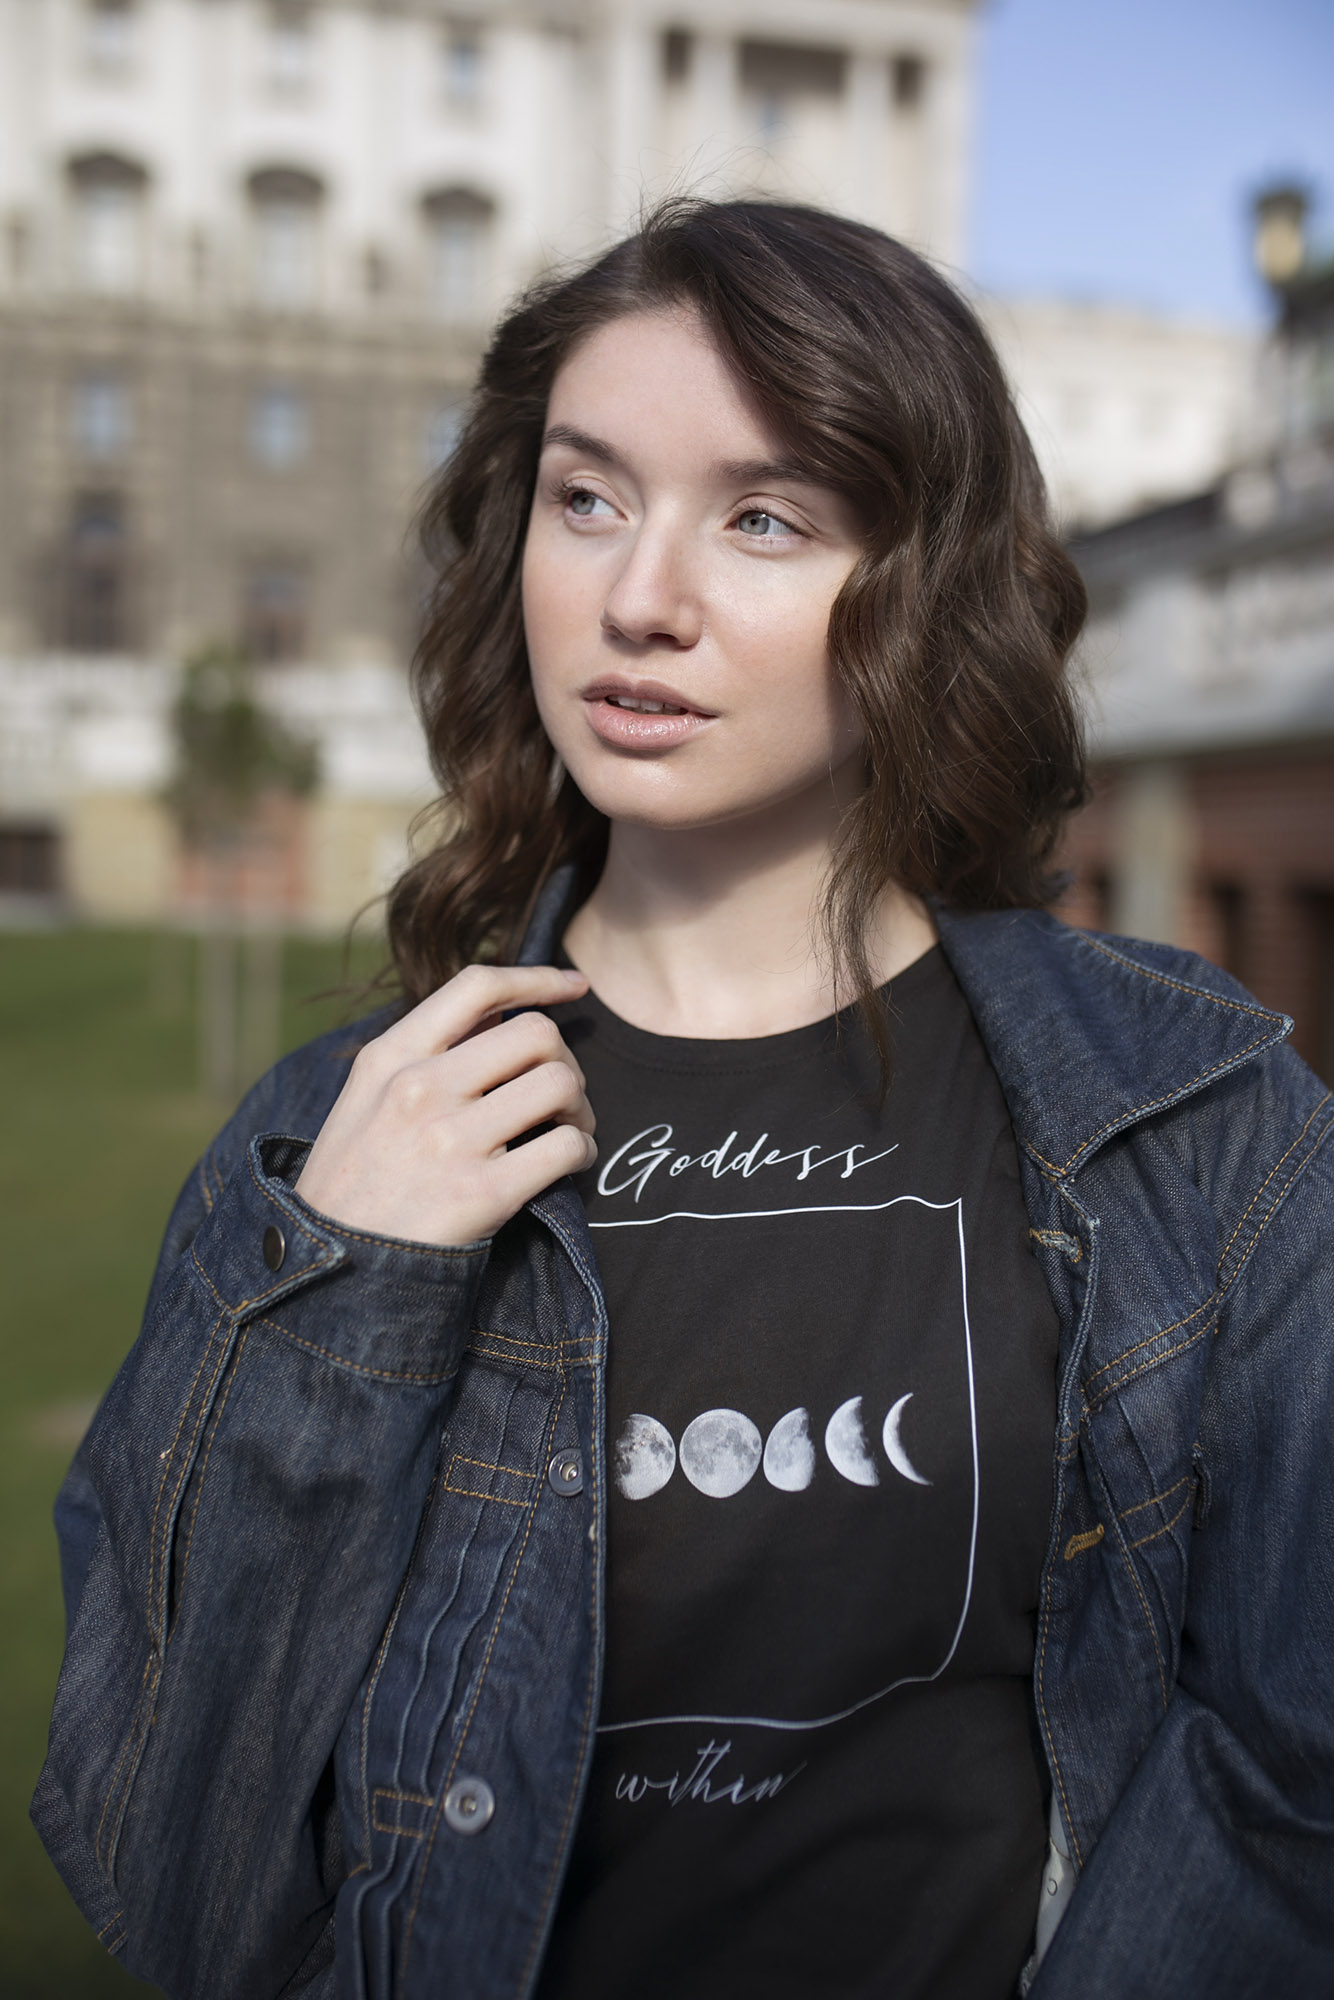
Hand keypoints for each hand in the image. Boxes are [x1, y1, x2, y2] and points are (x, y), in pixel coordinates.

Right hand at [293, 963, 595, 1247]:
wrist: (335, 1270)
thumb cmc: (356, 1181)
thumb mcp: (365, 1099)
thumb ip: (425, 1052)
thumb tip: (498, 1012)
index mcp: (389, 1056)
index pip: (477, 985)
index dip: (538, 978)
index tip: (576, 987)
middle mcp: (419, 1087)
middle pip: (536, 1033)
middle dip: (565, 1059)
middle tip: (560, 1096)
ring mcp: (451, 1139)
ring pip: (561, 1084)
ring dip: (581, 1107)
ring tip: (567, 1130)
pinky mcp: (484, 1193)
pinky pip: (568, 1147)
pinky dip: (583, 1153)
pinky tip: (568, 1166)